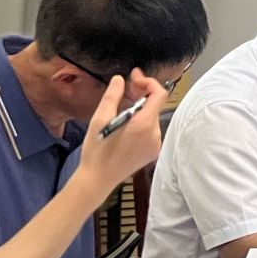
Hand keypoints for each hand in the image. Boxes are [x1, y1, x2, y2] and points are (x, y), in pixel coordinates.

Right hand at [77, 74, 167, 191]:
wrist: (97, 180)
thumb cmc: (96, 149)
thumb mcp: (100, 119)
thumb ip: (112, 96)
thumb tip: (120, 79)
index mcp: (144, 124)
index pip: (159, 94)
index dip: (148, 82)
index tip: (134, 77)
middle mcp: (155, 134)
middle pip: (155, 106)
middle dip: (141, 95)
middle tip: (125, 89)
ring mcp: (156, 144)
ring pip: (152, 117)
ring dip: (140, 109)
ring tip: (121, 108)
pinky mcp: (153, 152)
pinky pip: (150, 130)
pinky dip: (141, 122)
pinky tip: (125, 126)